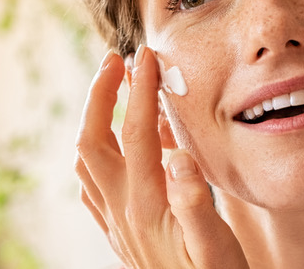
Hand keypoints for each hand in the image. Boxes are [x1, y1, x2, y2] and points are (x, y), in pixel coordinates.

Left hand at [75, 46, 248, 267]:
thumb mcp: (217, 247)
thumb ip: (196, 203)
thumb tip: (178, 155)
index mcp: (147, 205)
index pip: (137, 133)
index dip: (140, 89)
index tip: (148, 56)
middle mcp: (122, 210)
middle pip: (92, 140)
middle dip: (100, 94)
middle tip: (115, 59)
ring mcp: (116, 221)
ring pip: (86, 160)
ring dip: (95, 119)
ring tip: (112, 91)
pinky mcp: (119, 231)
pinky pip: (92, 184)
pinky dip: (97, 152)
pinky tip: (115, 146)